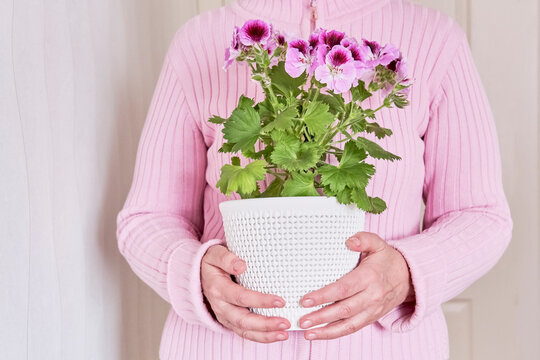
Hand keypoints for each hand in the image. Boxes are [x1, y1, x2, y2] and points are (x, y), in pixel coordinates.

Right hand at [201, 244, 290, 342]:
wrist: (199, 274)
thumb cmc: (212, 262)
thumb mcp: (214, 254)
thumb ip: (226, 258)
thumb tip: (241, 265)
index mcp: (218, 289)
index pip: (241, 297)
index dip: (261, 301)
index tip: (280, 301)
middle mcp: (220, 306)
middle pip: (243, 320)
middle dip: (266, 324)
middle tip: (285, 322)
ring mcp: (225, 316)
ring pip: (245, 331)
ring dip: (266, 335)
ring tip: (284, 334)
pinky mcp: (230, 322)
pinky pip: (245, 334)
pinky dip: (261, 338)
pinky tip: (277, 335)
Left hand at [298, 232, 413, 339]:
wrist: (409, 277)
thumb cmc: (387, 260)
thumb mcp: (378, 243)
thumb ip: (364, 239)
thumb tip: (350, 241)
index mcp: (369, 277)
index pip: (343, 289)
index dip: (323, 296)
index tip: (306, 299)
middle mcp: (372, 296)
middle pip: (343, 310)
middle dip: (321, 316)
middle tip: (302, 320)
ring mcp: (372, 310)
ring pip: (348, 325)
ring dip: (326, 331)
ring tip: (308, 332)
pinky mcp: (371, 318)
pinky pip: (353, 329)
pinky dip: (335, 334)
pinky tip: (320, 334)